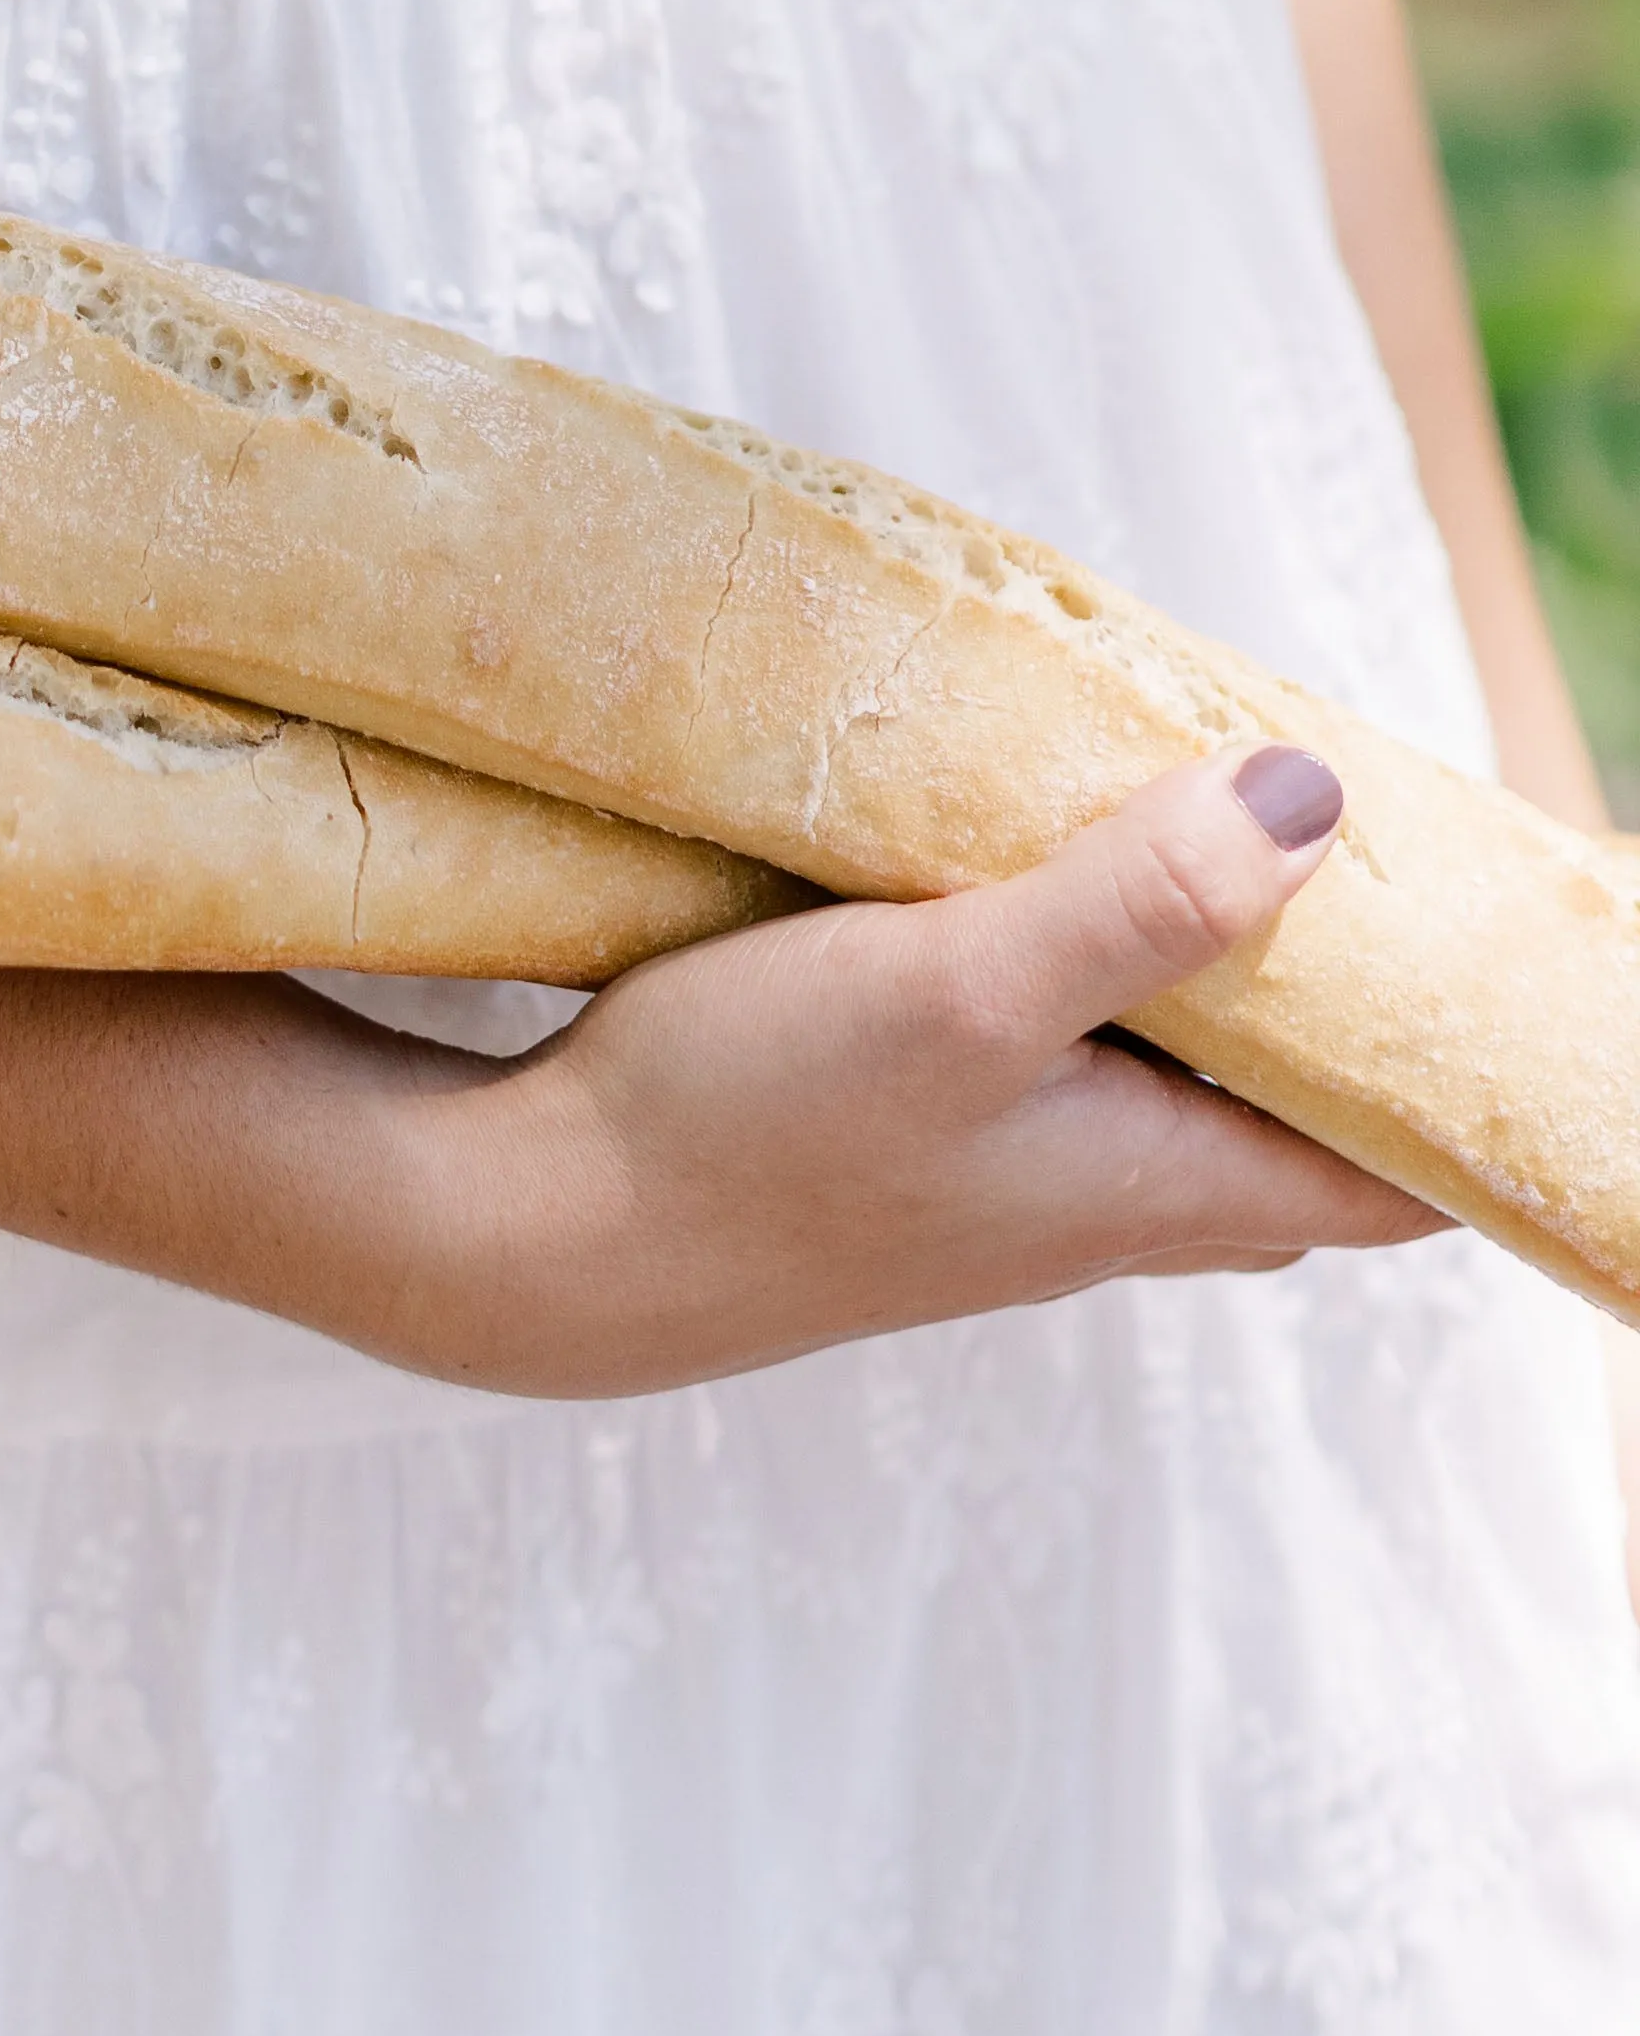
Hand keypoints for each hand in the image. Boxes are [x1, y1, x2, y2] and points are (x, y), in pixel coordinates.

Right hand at [407, 743, 1436, 1399]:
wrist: (545, 1234)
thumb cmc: (747, 1127)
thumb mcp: (956, 988)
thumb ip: (1138, 902)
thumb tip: (1311, 801)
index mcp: (1161, 1188)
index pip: (1401, 1178)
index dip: (1470, 1089)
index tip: (1490, 957)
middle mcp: (1105, 1208)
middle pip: (1300, 1137)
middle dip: (1356, 1026)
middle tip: (1368, 876)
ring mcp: (1005, 1187)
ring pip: (1178, 1100)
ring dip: (1216, 996)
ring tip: (1214, 844)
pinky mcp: (913, 1149)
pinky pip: (1067, 1073)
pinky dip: (1101, 990)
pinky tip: (1038, 895)